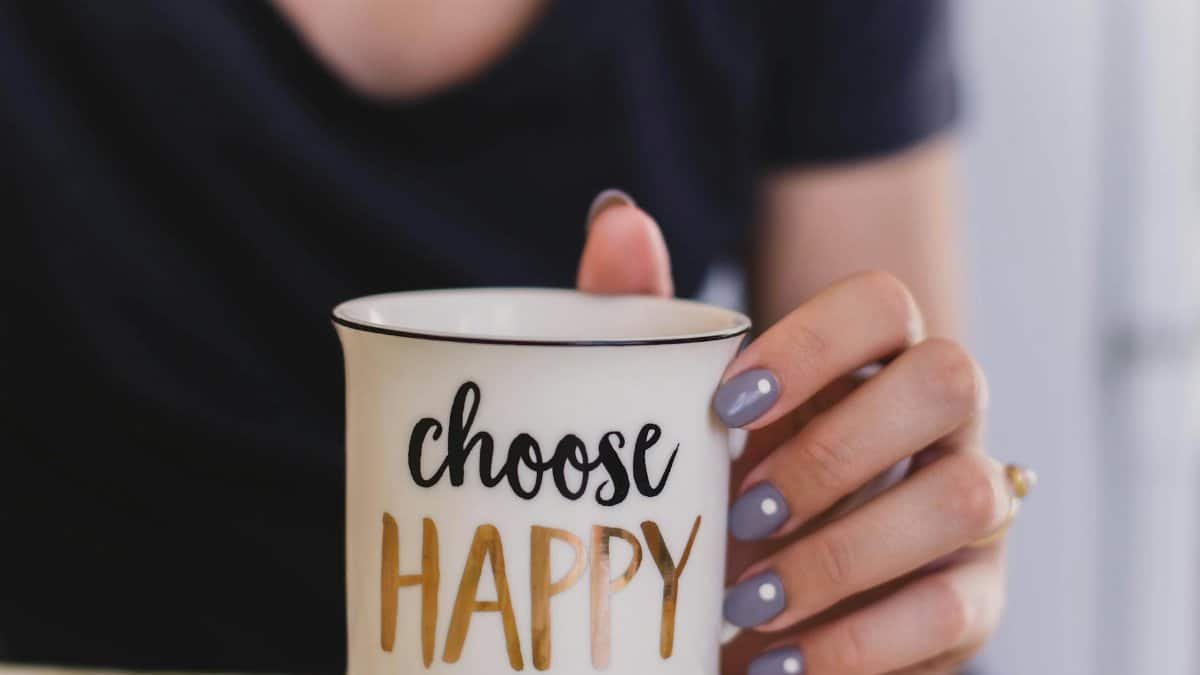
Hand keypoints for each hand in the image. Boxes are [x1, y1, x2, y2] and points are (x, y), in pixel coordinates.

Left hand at [576, 190, 1009, 674]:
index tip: (726, 405)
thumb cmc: (722, 488)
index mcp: (869, 359)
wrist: (761, 611)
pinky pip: (953, 612)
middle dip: (836, 449)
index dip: (815, 342)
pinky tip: (777, 661)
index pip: (884, 303)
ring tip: (745, 599)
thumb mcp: (674, 413)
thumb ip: (645, 319)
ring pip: (963, 496)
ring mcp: (972, 506)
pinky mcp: (976, 599)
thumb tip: (618, 216)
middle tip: (740, 510)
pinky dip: (858, 642)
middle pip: (949, 380)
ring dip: (844, 552)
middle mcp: (941, 419)